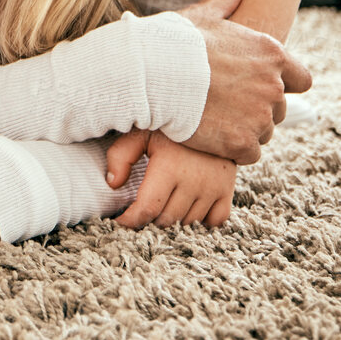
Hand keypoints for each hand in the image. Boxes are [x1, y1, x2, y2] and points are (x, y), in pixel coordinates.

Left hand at [106, 129, 235, 229]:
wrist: (212, 116)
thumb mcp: (141, 134)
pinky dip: (201, 222)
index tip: (122, 220)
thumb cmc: (171, 128)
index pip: (148, 208)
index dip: (132, 220)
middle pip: (166, 219)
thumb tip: (113, 184)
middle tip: (142, 208)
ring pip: (188, 223)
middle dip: (150, 218)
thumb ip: (121, 156)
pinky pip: (215, 221)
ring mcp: (213, 188)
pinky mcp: (227, 191)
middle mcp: (193, 181)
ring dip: (173, 220)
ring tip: (163, 205)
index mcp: (169, 167)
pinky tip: (189, 208)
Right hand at [178, 0, 311, 163]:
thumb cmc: (174, 41)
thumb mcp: (202, 15)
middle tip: (224, 103)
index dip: (282, 85)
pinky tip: (211, 135)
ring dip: (244, 129)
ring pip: (263, 132)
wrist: (151, 73)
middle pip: (278, 108)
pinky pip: (249, 153)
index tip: (257, 87)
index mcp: (271, 55)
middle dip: (256, 108)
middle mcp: (274, 86)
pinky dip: (232, 149)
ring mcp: (260, 116)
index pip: (302, 79)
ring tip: (214, 118)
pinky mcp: (242, 142)